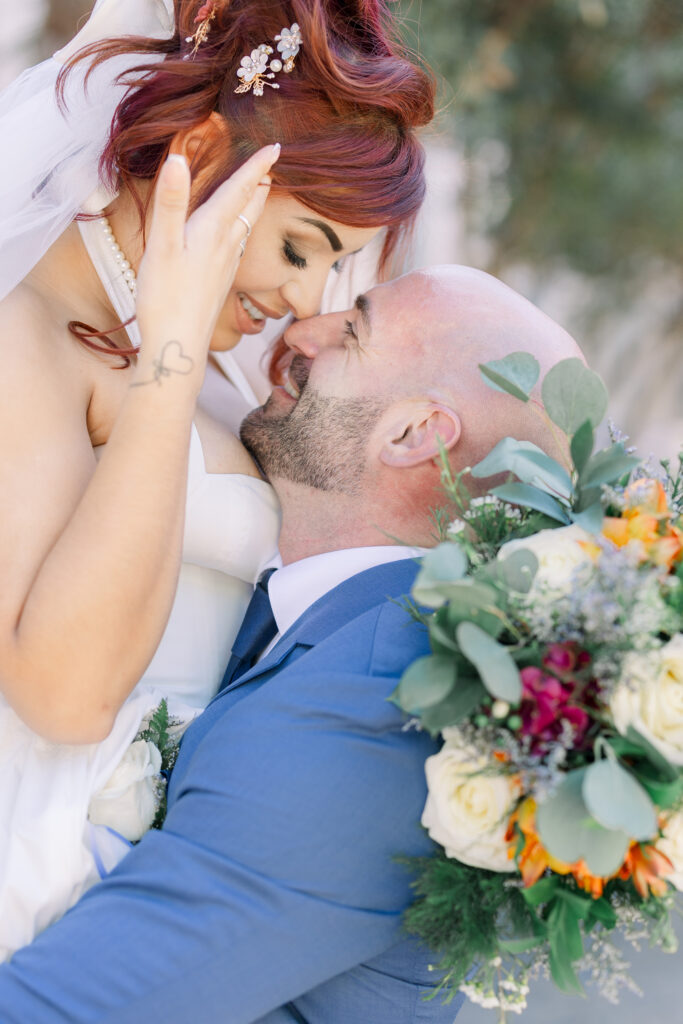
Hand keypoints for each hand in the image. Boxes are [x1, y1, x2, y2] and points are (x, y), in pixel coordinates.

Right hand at [135, 144, 279, 372]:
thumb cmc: (165, 299)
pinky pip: (236, 247)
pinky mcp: (219, 283)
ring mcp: (224, 267)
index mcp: (212, 231)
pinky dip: (241, 230)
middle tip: (273, 163)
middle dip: (259, 183)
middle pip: (248, 207)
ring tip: (259, 191)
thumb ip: (170, 202)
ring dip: (253, 206)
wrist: (178, 347)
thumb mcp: (162, 246)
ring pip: (245, 228)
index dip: (256, 166)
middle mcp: (225, 247)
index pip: (239, 190)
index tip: (276, 146)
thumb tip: (176, 158)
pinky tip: (235, 237)